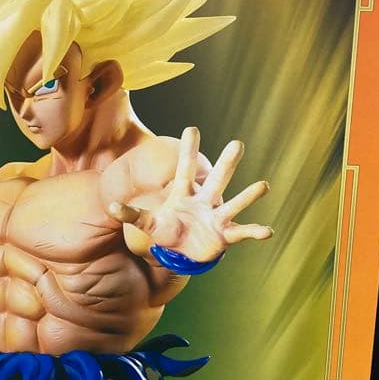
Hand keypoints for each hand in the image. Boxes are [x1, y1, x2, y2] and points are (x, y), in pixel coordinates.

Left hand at [109, 128, 271, 264]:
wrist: (184, 251)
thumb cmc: (168, 230)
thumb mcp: (148, 223)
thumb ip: (131, 215)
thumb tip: (111, 207)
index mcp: (185, 194)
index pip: (185, 169)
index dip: (188, 151)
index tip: (191, 129)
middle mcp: (205, 201)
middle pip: (216, 179)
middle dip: (226, 164)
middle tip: (237, 144)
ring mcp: (217, 217)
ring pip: (234, 203)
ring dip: (248, 195)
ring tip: (263, 185)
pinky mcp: (225, 235)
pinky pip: (241, 232)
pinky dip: (254, 232)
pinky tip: (267, 231)